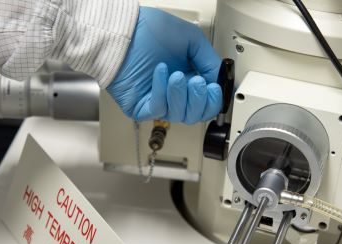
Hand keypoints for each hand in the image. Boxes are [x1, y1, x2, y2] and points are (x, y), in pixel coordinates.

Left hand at [107, 7, 222, 123]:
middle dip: (199, 100)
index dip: (213, 100)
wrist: (122, 31)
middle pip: (196, 115)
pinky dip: (162, 91)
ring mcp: (158, 100)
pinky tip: (160, 73)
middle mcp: (174, 92)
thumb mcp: (191, 39)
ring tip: (176, 75)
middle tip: (197, 82)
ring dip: (180, 95)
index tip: (213, 87)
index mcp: (188, 78)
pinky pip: (159, 109)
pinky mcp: (142, 107)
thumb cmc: (148, 31)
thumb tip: (219, 80)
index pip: (206, 103)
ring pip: (179, 115)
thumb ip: (210, 61)